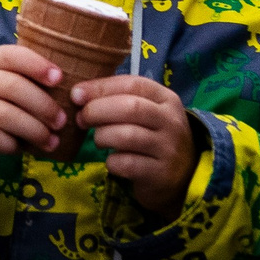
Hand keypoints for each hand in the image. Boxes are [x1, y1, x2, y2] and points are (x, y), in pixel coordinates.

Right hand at [0, 44, 64, 182]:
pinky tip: (21, 149)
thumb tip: (66, 92)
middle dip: (42, 105)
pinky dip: (11, 145)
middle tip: (61, 121)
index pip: (12, 55)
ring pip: (5, 114)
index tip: (59, 79)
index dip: (37, 65)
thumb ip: (18, 81)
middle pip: (13, 87)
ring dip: (33, 130)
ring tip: (50, 141)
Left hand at [76, 74, 197, 220]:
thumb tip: (78, 94)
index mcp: (166, 99)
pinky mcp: (160, 174)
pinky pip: (127, 164)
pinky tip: (112, 161)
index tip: (76, 95)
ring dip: (102, 136)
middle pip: (130, 107)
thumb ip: (118, 99)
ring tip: (99, 140)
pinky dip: (112, 162)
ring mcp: (168, 148)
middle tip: (81, 119)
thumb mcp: (146, 112)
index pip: (132, 84)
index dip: (100, 87)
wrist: (183, 175)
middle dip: (97, 111)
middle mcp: (171, 121)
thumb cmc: (153, 136)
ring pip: (127, 135)